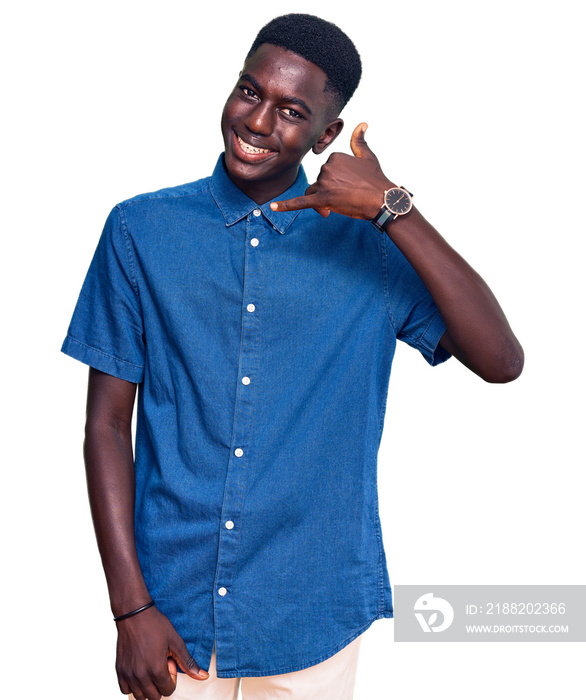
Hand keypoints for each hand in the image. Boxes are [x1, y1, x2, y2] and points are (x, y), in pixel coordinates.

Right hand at [115, 605, 207, 699]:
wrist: (134, 614)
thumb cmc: (156, 625)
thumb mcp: (176, 642)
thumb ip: (188, 662)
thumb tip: (204, 677)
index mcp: (156, 669)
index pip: (167, 691)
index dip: (171, 677)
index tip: (169, 662)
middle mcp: (140, 675)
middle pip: (154, 697)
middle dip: (160, 684)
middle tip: (159, 664)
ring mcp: (128, 674)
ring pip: (139, 696)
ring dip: (147, 687)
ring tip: (149, 667)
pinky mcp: (119, 670)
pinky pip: (125, 689)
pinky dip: (133, 685)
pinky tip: (139, 671)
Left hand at [270, 123, 393, 218]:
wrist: (383, 199)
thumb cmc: (376, 180)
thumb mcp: (367, 156)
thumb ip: (359, 140)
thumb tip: (362, 123)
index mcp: (334, 157)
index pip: (326, 171)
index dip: (335, 181)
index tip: (348, 186)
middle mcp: (327, 167)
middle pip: (318, 182)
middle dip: (329, 192)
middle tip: (347, 198)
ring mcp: (324, 183)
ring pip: (314, 193)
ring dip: (324, 200)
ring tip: (341, 204)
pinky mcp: (323, 199)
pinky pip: (300, 202)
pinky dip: (286, 206)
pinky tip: (272, 207)